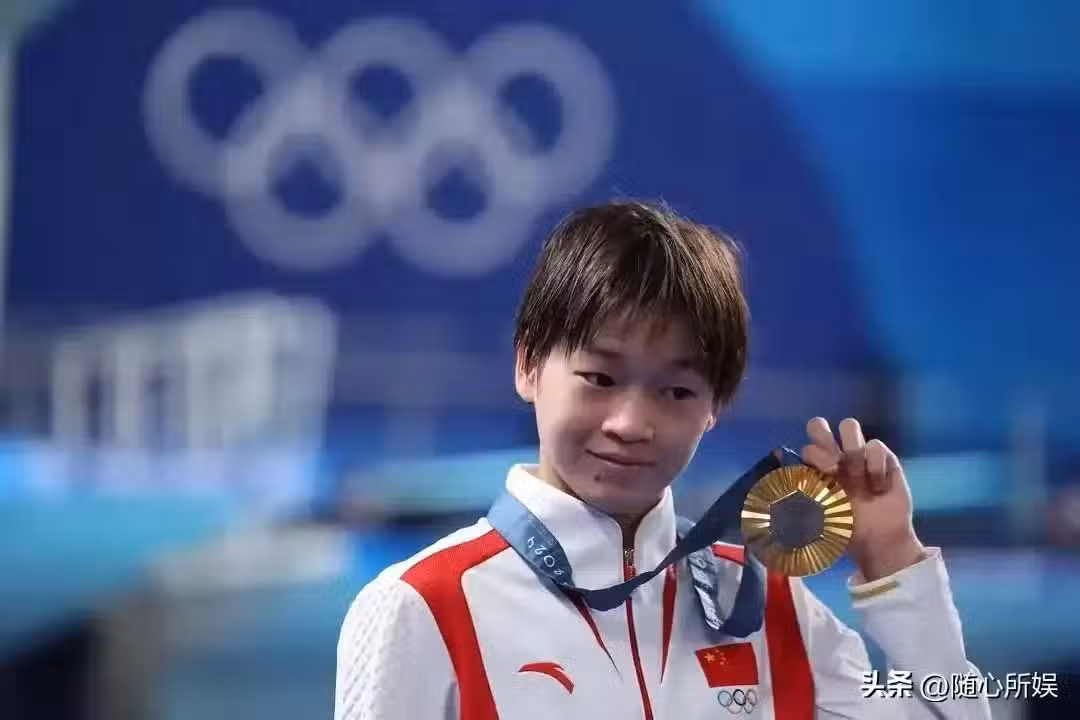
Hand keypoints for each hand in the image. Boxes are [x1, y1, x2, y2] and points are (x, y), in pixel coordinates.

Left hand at [801, 417, 926, 580]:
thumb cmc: (847, 529)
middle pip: (818, 425)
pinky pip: (876, 445)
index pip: (806, 447)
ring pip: (849, 425)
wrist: (881, 541)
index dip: (811, 456)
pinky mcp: (885, 458)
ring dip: (852, 450)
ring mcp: (859, 454)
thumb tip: (775, 490)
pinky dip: (876, 466)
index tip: (821, 476)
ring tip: (858, 475)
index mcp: (818, 470)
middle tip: (833, 464)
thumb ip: (799, 503)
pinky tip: (878, 487)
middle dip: (822, 437)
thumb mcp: (819, 519)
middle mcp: (835, 456)